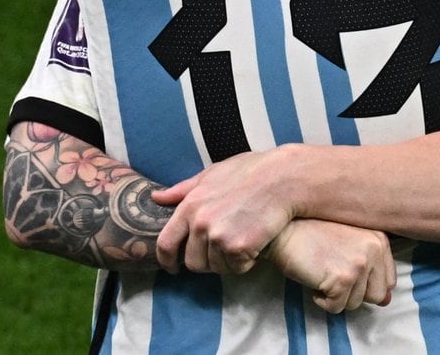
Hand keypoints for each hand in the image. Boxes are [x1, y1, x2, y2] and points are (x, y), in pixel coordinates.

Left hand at [152, 148, 295, 274]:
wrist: (283, 178)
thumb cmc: (251, 171)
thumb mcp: (213, 173)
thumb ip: (184, 189)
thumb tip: (156, 197)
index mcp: (190, 204)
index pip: (165, 243)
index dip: (167, 260)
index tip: (173, 267)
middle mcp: (200, 222)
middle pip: (192, 262)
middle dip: (206, 260)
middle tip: (224, 247)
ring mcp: (218, 236)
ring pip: (214, 267)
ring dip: (227, 261)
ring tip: (242, 238)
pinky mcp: (238, 247)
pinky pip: (236, 268)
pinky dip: (245, 261)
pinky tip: (255, 242)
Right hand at [264, 219, 395, 312]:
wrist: (284, 228)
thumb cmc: (313, 232)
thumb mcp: (349, 241)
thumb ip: (372, 266)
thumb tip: (386, 301)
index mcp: (379, 239)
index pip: (388, 280)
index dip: (366, 283)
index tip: (346, 269)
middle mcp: (374, 249)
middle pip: (377, 296)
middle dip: (354, 292)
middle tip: (333, 272)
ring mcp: (360, 263)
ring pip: (356, 304)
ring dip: (336, 295)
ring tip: (322, 270)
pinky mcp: (343, 279)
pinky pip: (337, 308)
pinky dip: (322, 299)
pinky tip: (315, 277)